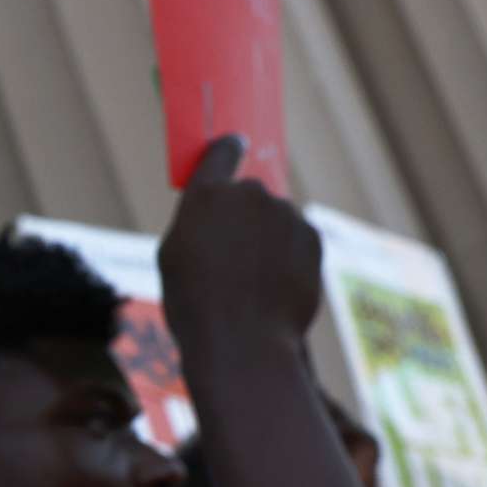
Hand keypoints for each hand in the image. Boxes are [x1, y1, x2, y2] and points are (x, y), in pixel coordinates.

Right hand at [158, 133, 322, 360]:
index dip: (228, 149)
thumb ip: (197, 224)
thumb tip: (218, 218)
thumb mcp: (175, 258)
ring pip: (275, 220)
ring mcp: (284, 214)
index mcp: (206, 195)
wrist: (243, 342)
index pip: (222, 152)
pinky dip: (289, 257)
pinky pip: (297, 240)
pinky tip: (275, 288)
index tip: (236, 145)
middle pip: (249, 196)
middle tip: (233, 259)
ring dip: (268, 241)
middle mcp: (248, 194)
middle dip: (245, 218)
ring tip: (254, 283)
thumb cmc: (194, 306)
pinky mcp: (312, 236)